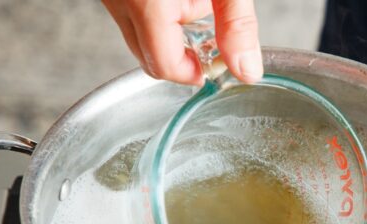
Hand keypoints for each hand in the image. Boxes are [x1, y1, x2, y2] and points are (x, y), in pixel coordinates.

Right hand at [101, 0, 262, 84]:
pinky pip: (131, 19)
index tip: (216, 65)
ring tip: (195, 6)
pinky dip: (155, 19)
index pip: (164, 66)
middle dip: (183, 57)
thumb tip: (247, 70)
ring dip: (168, 36)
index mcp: (146, 3)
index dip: (194, 73)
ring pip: (137, 40)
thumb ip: (237, 27)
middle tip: (211, 39)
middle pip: (148, 58)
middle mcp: (119, 1)